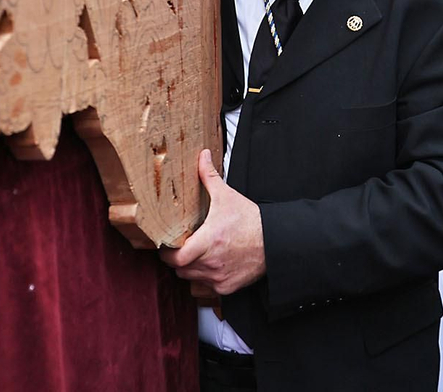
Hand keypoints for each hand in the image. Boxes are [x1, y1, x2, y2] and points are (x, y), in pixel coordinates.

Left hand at [159, 150, 266, 295]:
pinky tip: (211, 263)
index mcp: (208, 241)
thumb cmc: (252, 222)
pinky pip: (207, 286)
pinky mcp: (227, 287)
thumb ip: (210, 177)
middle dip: (177, 259)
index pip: (174, 258)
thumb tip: (202, 156)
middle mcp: (211, 263)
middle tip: (179, 248)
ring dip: (190, 268)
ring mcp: (219, 277)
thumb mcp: (228, 197)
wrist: (275, 242)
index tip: (167, 245)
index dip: (167, 253)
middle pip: (180, 269)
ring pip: (191, 278)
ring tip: (194, 254)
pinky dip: (205, 277)